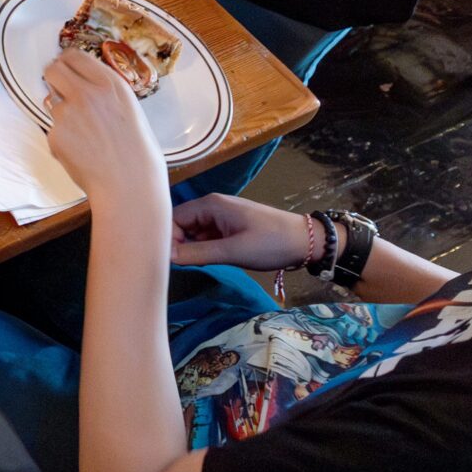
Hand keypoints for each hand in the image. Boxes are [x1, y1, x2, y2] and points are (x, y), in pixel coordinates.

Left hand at [41, 51, 166, 208]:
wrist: (129, 184)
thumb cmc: (137, 151)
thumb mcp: (128, 108)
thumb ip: (103, 93)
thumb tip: (80, 83)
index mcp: (109, 84)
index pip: (74, 55)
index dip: (66, 62)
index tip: (66, 68)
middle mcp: (86, 93)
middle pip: (52, 69)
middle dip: (53, 77)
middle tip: (59, 88)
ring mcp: (67, 113)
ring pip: (51, 102)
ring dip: (61, 114)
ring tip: (85, 136)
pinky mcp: (55, 135)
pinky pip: (53, 130)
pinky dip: (62, 140)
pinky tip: (81, 152)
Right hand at [173, 194, 313, 269]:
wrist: (305, 242)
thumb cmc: (270, 243)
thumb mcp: (232, 251)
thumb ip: (197, 253)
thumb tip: (166, 256)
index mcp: (211, 205)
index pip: (173, 218)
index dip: (168, 238)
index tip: (170, 260)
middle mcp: (213, 206)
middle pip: (181, 224)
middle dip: (178, 244)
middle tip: (183, 266)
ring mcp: (222, 217)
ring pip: (193, 232)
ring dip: (191, 248)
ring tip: (197, 265)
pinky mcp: (230, 227)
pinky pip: (206, 236)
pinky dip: (203, 248)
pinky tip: (210, 261)